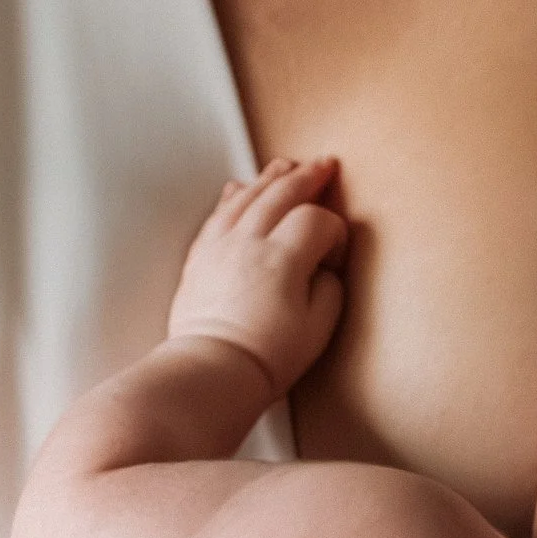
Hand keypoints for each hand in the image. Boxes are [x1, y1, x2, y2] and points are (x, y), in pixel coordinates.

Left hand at [168, 156, 348, 397]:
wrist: (213, 371)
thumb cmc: (266, 357)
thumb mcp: (319, 328)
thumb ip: (330, 287)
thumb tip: (325, 266)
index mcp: (283, 259)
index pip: (316, 220)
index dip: (334, 231)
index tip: (336, 255)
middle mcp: (249, 242)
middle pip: (282, 193)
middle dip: (308, 177)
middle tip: (325, 166)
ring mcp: (220, 246)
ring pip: (248, 196)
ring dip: (271, 178)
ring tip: (287, 166)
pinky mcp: (201, 257)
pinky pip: (218, 213)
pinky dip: (233, 196)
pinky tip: (238, 188)